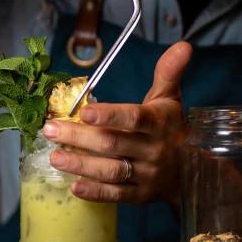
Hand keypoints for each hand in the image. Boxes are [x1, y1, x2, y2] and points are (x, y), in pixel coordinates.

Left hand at [41, 42, 192, 204]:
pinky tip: (74, 186)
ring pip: (111, 171)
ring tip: (54, 157)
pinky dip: (95, 192)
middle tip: (50, 130)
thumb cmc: (171, 127)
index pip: (134, 118)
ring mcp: (146, 175)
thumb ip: (168, 72)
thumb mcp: (170, 98)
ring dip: (81, 165)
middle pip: (113, 144)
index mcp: (158, 123)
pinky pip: (116, 195)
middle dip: (80, 137)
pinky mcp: (139, 195)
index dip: (109, 115)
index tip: (84, 111)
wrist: (191, 169)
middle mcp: (153, 150)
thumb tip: (182, 45)